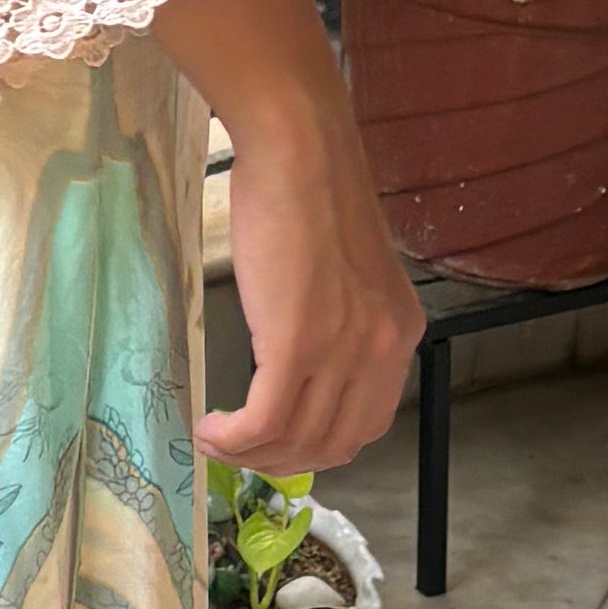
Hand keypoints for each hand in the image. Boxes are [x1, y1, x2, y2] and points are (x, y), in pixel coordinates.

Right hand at [161, 0, 422, 474]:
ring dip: (250, 453)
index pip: (369, 422)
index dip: (320, 442)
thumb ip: (341, 316)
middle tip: (238, 447)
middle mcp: (381, 350)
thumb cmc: (312, 189)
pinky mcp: (296, 345)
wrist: (300, 149)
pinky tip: (209, 428)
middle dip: (280, 459)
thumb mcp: (346, 269)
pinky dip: (233, 438)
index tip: (279, 435)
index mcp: (398, 333)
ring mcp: (342, 351)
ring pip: (297, 439)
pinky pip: (265, 421)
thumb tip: (306, 350)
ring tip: (216, 439)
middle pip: (333, 443)